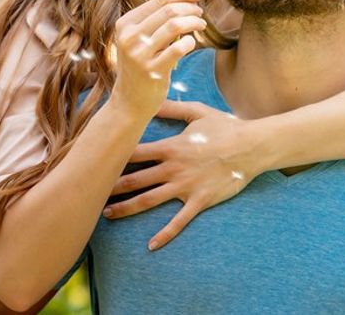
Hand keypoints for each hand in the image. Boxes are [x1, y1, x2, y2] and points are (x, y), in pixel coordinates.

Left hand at [103, 100, 262, 249]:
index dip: (114, 158)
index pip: (134, 153)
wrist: (252, 146)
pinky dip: (165, 234)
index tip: (96, 162)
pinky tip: (151, 245)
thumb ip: (172, 108)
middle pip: (136, 179)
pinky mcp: (199, 201)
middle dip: (112, 187)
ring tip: (109, 214)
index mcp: (170, 147)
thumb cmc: (226, 127)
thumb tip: (152, 98)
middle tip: (92, 193)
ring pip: (149, 200)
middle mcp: (173, 168)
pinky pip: (179, 221)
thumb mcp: (197, 112)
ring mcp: (185, 186)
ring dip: (127, 208)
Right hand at [110, 0, 207, 118]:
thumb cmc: (140, 65)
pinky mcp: (152, 71)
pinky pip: (178, 48)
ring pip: (174, 25)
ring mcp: (140, 54)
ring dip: (194, 22)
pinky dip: (190, 42)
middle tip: (200, 13)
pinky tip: (191, 43)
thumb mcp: (139, 39)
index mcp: (125, 23)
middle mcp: (130, 37)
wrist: (129, 101)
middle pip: (169, 10)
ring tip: (200, 25)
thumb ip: (156, 19)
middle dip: (191, 8)